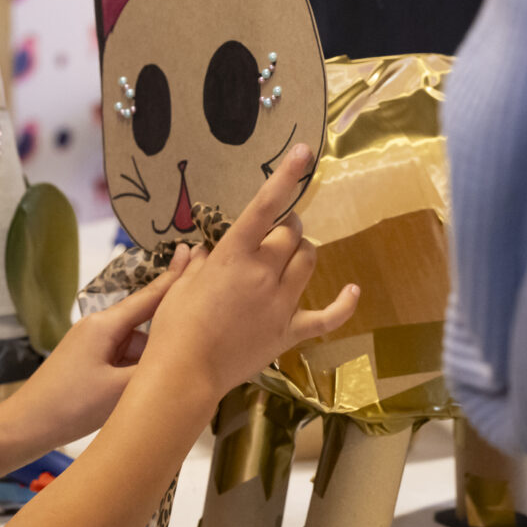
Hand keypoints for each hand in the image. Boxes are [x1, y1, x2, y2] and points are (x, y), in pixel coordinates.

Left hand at [0, 245, 191, 449]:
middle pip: (146, 324)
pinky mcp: (89, 361)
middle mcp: (98, 327)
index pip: (150, 296)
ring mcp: (92, 344)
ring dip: (151, 361)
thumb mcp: (120, 389)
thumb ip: (155, 369)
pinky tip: (148, 390)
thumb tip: (185, 357)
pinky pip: (122, 358)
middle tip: (203, 345)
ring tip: (172, 383)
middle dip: (170, 336)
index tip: (198, 252)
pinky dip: (136, 371)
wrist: (27, 425)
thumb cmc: (71, 405)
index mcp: (105, 325)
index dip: (176, 277)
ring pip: (136, 346)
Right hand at [142, 144, 358, 406]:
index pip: (264, 207)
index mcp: (233, 257)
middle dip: (287, 225)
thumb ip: (195, 265)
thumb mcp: (178, 287)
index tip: (304, 152)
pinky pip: (328, 316)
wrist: (184, 374)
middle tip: (276, 228)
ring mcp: (280, 304)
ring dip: (303, 251)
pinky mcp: (288, 332)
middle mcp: (263, 274)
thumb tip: (202, 252)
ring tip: (291, 252)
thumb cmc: (173, 328)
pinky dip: (344, 303)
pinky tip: (353, 290)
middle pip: (290, 235)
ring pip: (308, 262)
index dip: (285, 177)